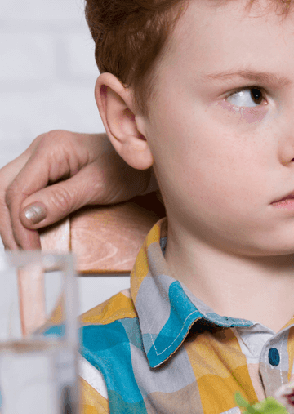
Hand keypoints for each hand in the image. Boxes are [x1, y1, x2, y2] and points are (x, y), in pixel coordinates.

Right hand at [0, 131, 154, 248]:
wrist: (148, 162)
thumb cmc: (131, 169)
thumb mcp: (100, 186)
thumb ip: (63, 199)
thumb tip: (27, 216)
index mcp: (50, 148)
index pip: (17, 190)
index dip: (18, 224)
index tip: (30, 251)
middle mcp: (40, 150)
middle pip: (4, 189)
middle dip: (8, 225)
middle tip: (23, 255)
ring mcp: (41, 160)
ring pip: (9, 192)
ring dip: (11, 222)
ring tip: (24, 251)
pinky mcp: (46, 173)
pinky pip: (23, 194)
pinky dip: (21, 216)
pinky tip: (29, 235)